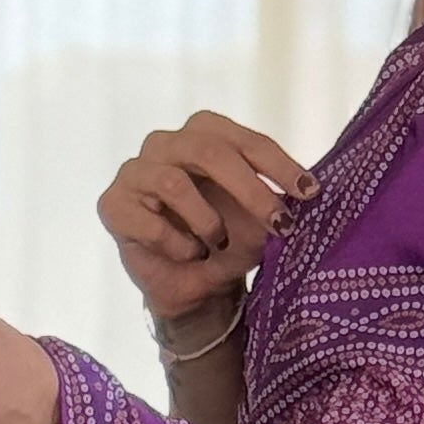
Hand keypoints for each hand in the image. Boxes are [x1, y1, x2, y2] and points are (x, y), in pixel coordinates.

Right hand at [97, 114, 313, 331]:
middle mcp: (165, 144)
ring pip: (175, 184)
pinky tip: (187, 255)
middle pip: (209, 151)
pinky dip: (178, 245)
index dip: (278, 164)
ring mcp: (135, 172)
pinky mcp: (113, 205)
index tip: (310, 192)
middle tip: (280, 224)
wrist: (189, 288)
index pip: (243, 140)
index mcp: (202, 135)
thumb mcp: (257, 223)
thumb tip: (303, 195)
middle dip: (250, 190)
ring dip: (208, 223)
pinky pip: (150, 222)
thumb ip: (274, 203)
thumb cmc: (223, 244)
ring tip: (218, 245)